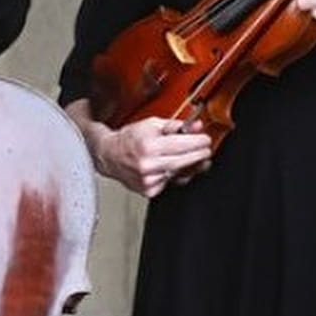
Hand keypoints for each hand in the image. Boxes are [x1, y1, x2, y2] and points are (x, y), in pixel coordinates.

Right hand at [86, 116, 212, 197]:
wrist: (109, 155)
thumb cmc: (129, 139)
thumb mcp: (151, 125)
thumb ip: (175, 126)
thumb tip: (195, 126)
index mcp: (148, 146)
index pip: (181, 145)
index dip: (198, 142)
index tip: (205, 139)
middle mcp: (148, 164)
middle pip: (184, 161)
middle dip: (199, 154)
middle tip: (206, 149)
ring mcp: (149, 179)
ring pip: (179, 173)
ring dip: (189, 165)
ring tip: (192, 157)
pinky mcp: (149, 190)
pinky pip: (170, 182)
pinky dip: (175, 175)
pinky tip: (172, 167)